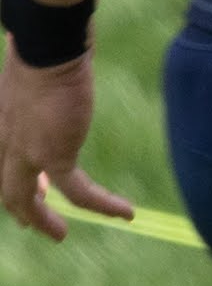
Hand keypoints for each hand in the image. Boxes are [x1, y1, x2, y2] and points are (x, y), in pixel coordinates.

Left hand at [1, 50, 133, 243]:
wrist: (47, 50)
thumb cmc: (43, 52)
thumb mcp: (32, 80)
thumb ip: (38, 95)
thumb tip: (56, 84)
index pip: (2, 167)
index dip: (20, 185)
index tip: (38, 191)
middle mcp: (2, 145)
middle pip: (8, 192)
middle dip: (25, 213)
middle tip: (43, 227)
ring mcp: (23, 154)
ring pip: (27, 202)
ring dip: (44, 223)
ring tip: (61, 236)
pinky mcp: (53, 157)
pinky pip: (78, 193)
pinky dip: (102, 205)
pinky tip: (125, 213)